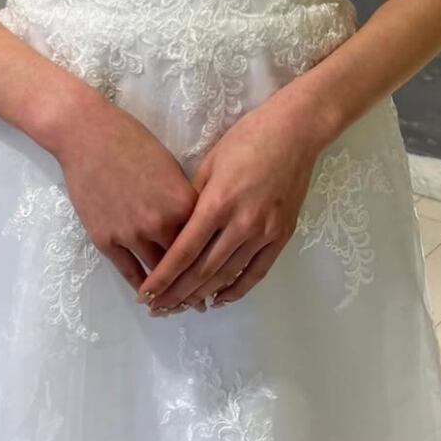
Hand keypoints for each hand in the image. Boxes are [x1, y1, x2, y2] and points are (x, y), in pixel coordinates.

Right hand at [51, 88, 198, 296]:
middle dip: (195, 285)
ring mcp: (131, 234)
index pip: (206, 241)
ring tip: (177, 306)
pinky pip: (128, 272)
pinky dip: (141, 287)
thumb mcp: (170, 167)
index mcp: (183, 203)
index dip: (213, 260)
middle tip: (202, 303)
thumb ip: (184, 199)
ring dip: (169, 293)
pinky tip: (148, 296)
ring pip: (158, 273)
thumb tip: (196, 224)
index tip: (222, 278)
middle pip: (185, 263)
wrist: (88, 135)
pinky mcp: (105, 239)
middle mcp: (161, 223)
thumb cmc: (133, 141)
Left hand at [135, 88, 326, 312]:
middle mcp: (241, 223)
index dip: (162, 277)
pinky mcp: (281, 235)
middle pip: (202, 271)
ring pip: (227, 275)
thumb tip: (178, 229)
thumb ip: (193, 200)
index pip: (183, 252)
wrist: (294, 132)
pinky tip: (219, 299)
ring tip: (181, 307)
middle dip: (176, 293)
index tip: (145, 293)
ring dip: (202, 295)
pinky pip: (256, 271)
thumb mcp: (210, 163)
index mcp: (217, 203)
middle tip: (157, 308)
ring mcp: (264, 232)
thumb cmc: (247, 138)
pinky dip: (237, 289)